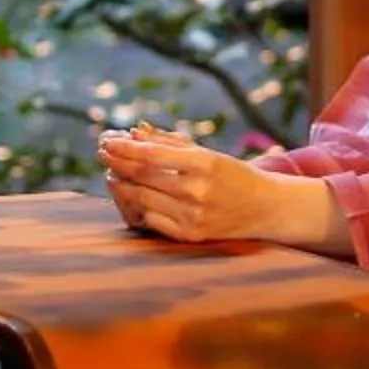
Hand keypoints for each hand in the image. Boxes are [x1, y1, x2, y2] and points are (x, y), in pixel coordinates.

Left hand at [97, 125, 293, 244]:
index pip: (152, 155)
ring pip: (142, 199)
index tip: (107, 141)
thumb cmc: (231, 174)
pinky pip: (152, 220)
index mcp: (203, 164)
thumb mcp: (206, 153)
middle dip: (118, 163)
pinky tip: (130, 197)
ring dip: (122, 186)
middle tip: (103, 154)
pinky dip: (136, 207)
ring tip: (113, 174)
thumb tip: (135, 132)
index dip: (125, 148)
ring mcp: (193, 216)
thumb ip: (170, 143)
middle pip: (143, 177)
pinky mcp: (191, 235)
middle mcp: (197, 191)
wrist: (264, 208)